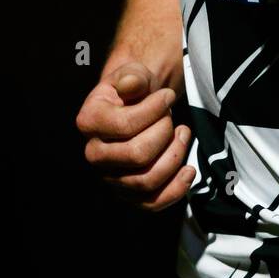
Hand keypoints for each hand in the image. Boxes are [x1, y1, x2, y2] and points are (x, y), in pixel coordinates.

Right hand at [75, 62, 194, 211]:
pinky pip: (152, 203)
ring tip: (183, 133)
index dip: (155, 109)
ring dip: (175, 156)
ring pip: (147, 180)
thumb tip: (131, 85)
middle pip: (138, 155)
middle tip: (171, 117)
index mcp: (89, 121)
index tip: (168, 96)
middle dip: (165, 132)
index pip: (126, 125)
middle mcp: (94, 154)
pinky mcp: (129, 192)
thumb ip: (133, 77)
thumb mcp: (133, 74)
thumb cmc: (134, 90)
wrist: (136, 106)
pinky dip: (175, 189)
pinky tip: (189, 170)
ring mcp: (111, 177)